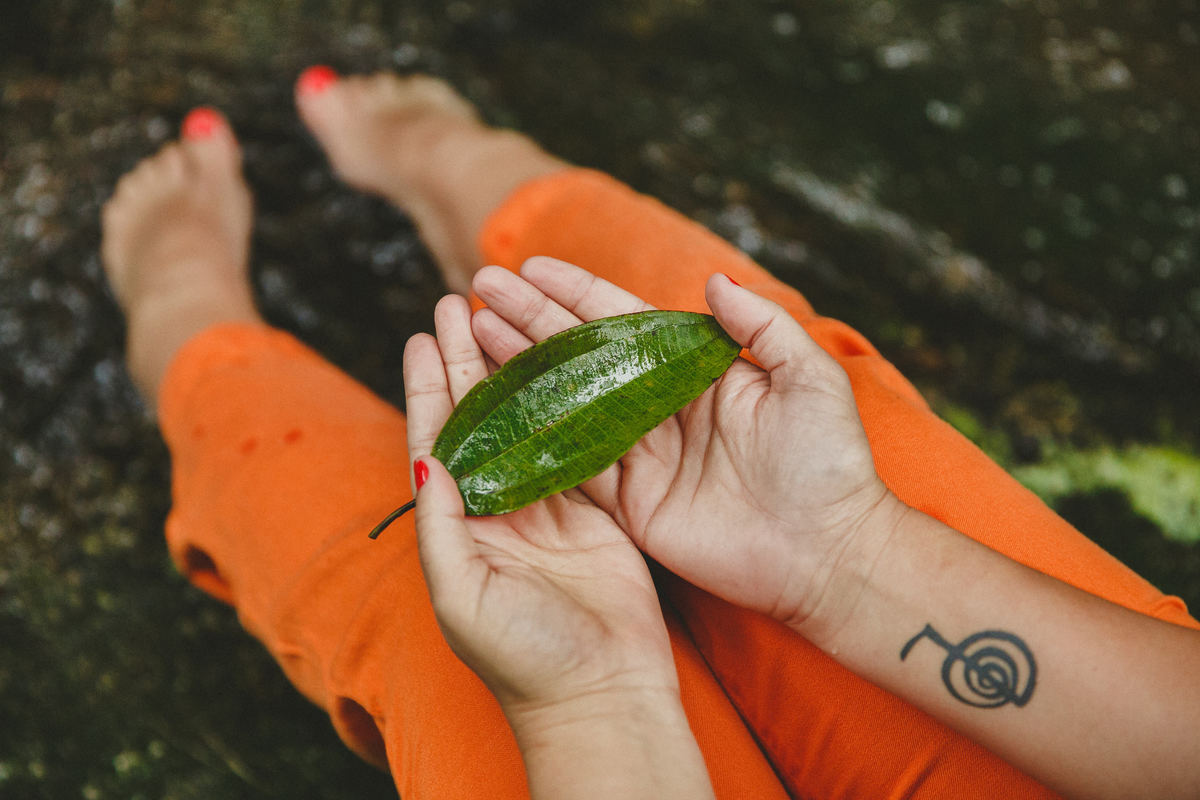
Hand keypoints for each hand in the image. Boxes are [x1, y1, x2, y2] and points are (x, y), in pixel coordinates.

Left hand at [405, 294, 679, 717]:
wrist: (602, 696)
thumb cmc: (523, 658)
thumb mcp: (463, 596)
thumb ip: (441, 528)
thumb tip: (425, 461)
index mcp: (460, 528)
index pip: (437, 442)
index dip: (428, 388)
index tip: (422, 336)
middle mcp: (500, 511)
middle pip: (481, 418)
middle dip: (467, 361)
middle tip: (459, 302)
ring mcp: (550, 508)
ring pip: (530, 421)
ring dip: (515, 369)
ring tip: (504, 315)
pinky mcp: (597, 512)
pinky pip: (581, 444)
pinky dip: (571, 402)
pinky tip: (564, 361)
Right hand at [469, 258, 898, 635]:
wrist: (829, 554)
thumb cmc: (829, 463)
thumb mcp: (810, 379)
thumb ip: (761, 326)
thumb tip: (713, 279)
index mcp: (695, 372)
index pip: (624, 320)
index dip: (575, 292)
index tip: (528, 267)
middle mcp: (658, 407)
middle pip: (581, 354)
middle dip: (531, 320)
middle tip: (480, 289)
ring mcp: (640, 455)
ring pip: (564, 402)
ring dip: (519, 368)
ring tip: (473, 332)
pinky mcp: (630, 503)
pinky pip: (570, 465)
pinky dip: (532, 439)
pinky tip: (493, 409)